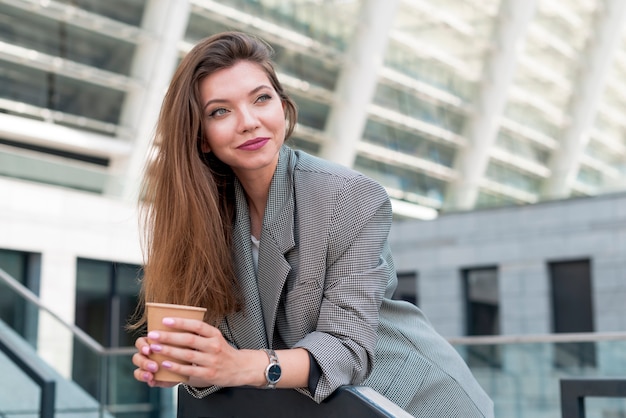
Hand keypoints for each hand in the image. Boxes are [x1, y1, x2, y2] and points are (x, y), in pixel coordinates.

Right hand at [132, 336, 177, 387]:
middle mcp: (146, 355)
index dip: (142, 346)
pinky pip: (144, 380)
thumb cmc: (182, 349)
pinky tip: (152, 381)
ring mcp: (147, 368)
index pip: (140, 343)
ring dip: (143, 373)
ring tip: (150, 376)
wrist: (187, 366)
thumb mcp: (180, 342)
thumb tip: (176, 333)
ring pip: (138, 370)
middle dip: (143, 362)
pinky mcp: (150, 378)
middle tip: (154, 366)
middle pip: (137, 357)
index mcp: (150, 344)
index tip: (149, 350)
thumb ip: (177, 338)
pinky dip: (147, 380)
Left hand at [133, 317, 266, 387]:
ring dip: (170, 351)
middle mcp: (214, 346)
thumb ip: (200, 334)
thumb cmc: (223, 352)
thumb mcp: (216, 338)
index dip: (181, 322)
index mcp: (215, 334)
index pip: (197, 325)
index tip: (165, 320)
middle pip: (189, 339)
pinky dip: (176, 367)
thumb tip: (177, 326)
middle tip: (154, 335)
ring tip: (155, 348)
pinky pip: (189, 370)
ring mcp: (212, 361)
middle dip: (169, 337)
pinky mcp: (208, 374)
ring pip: (188, 355)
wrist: (240, 368)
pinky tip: (165, 364)